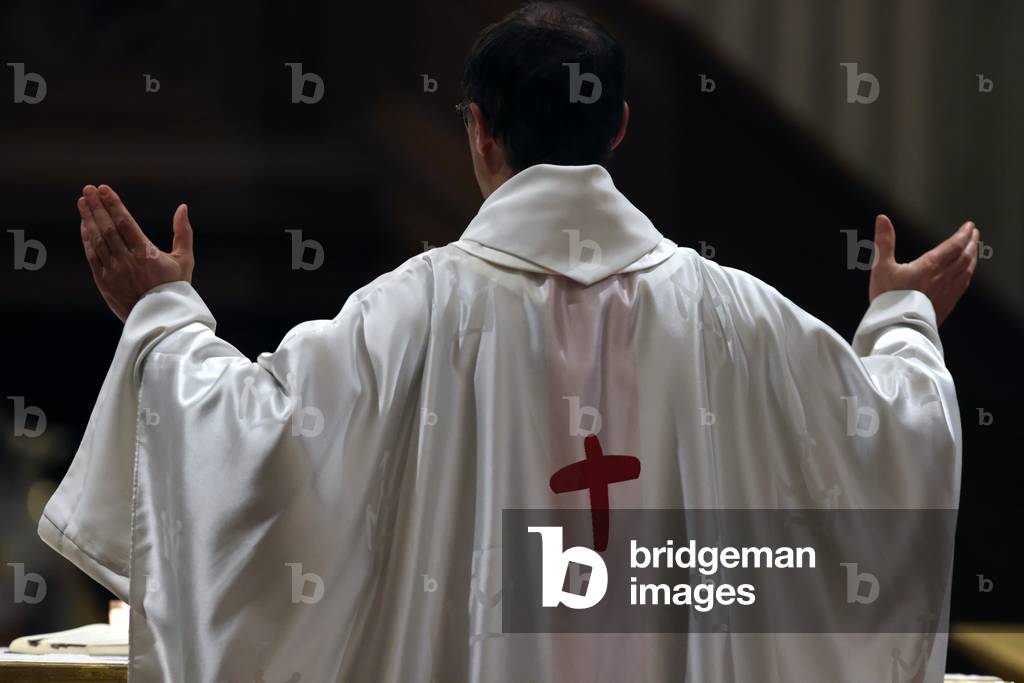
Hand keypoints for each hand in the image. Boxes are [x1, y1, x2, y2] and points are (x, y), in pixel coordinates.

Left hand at [77, 184, 193, 321]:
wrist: (162, 319)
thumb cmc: (175, 287)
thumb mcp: (185, 260)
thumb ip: (183, 232)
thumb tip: (182, 208)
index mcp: (147, 254)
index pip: (125, 223)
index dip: (113, 204)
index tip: (104, 189)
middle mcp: (127, 261)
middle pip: (107, 228)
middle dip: (97, 206)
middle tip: (88, 189)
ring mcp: (114, 272)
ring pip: (97, 240)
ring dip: (88, 219)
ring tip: (83, 202)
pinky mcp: (104, 282)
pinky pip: (92, 256)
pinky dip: (87, 239)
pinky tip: (84, 225)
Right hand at [869, 214, 978, 325]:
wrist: (897, 327)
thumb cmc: (888, 297)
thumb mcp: (881, 267)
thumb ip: (884, 242)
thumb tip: (882, 219)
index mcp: (930, 266)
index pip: (953, 246)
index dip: (963, 234)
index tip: (969, 226)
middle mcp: (943, 276)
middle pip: (964, 256)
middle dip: (971, 243)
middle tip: (974, 234)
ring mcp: (947, 291)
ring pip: (966, 270)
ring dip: (972, 257)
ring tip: (973, 250)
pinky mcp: (947, 304)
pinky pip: (963, 284)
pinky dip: (968, 273)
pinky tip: (967, 274)